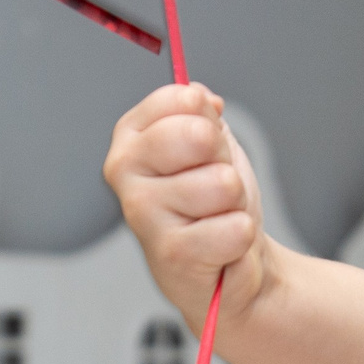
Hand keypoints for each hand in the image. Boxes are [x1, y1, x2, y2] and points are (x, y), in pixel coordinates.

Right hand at [104, 82, 273, 327]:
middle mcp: (124, 171)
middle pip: (200, 136)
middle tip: (214, 188)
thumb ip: (200, 112)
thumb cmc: (213, 204)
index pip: (182, 99)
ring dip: (234, 203)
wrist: (229, 264)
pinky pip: (234, 228)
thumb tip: (201, 98)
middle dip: (224, 162)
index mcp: (132, 137)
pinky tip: (220, 247)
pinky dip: (239, 237)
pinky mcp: (170, 255)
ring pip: (222, 183)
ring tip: (216, 218)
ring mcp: (142, 214)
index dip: (210, 121)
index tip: (206, 147)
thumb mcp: (210, 143)